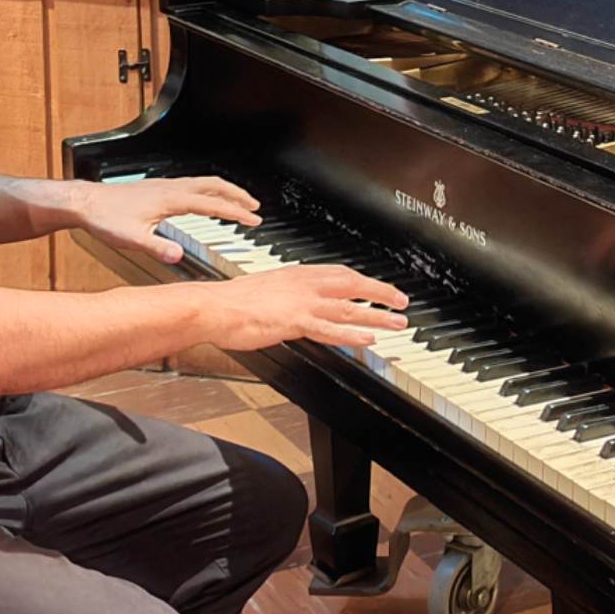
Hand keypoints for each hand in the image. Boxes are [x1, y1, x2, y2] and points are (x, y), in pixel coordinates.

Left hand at [72, 176, 260, 264]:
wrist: (86, 202)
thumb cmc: (106, 218)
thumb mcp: (132, 238)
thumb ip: (157, 247)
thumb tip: (178, 256)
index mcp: (170, 199)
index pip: (211, 204)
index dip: (235, 212)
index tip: (253, 220)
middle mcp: (171, 188)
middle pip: (214, 186)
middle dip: (238, 195)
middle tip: (256, 206)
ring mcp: (165, 185)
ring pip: (204, 182)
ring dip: (225, 190)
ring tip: (238, 201)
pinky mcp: (158, 187)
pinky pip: (193, 183)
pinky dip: (209, 189)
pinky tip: (205, 198)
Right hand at [206, 264, 408, 350]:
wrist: (213, 306)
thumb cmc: (231, 302)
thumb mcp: (265, 290)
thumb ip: (286, 296)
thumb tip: (295, 306)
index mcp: (297, 275)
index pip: (339, 274)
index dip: (363, 281)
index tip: (378, 288)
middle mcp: (304, 284)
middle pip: (352, 285)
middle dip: (380, 292)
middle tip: (401, 302)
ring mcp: (301, 303)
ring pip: (349, 308)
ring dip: (377, 316)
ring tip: (397, 323)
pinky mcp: (295, 321)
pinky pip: (330, 329)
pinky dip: (352, 334)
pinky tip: (368, 339)